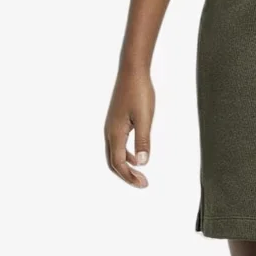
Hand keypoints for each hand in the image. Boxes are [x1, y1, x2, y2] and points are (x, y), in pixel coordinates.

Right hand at [104, 69, 155, 187]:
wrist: (132, 71)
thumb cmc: (140, 93)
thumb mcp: (145, 118)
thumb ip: (143, 141)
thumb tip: (143, 163)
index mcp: (115, 132)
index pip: (118, 162)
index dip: (129, 176)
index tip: (144, 184)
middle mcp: (109, 131)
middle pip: (113, 162)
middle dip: (126, 175)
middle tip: (142, 184)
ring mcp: (111, 126)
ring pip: (114, 154)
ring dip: (126, 166)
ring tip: (141, 174)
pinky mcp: (116, 122)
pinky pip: (117, 144)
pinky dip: (126, 155)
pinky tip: (138, 157)